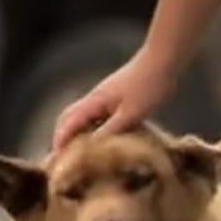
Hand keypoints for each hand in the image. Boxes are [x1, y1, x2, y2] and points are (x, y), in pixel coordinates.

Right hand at [52, 51, 175, 150]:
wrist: (163, 60)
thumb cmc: (149, 85)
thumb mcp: (131, 114)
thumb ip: (109, 131)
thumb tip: (90, 148)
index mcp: (94, 103)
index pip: (68, 124)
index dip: (60, 142)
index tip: (57, 160)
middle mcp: (93, 99)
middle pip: (67, 118)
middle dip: (61, 137)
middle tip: (63, 158)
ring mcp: (103, 97)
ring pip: (80, 117)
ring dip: (74, 133)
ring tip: (77, 152)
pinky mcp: (113, 98)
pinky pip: (94, 116)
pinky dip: (89, 128)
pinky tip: (99, 139)